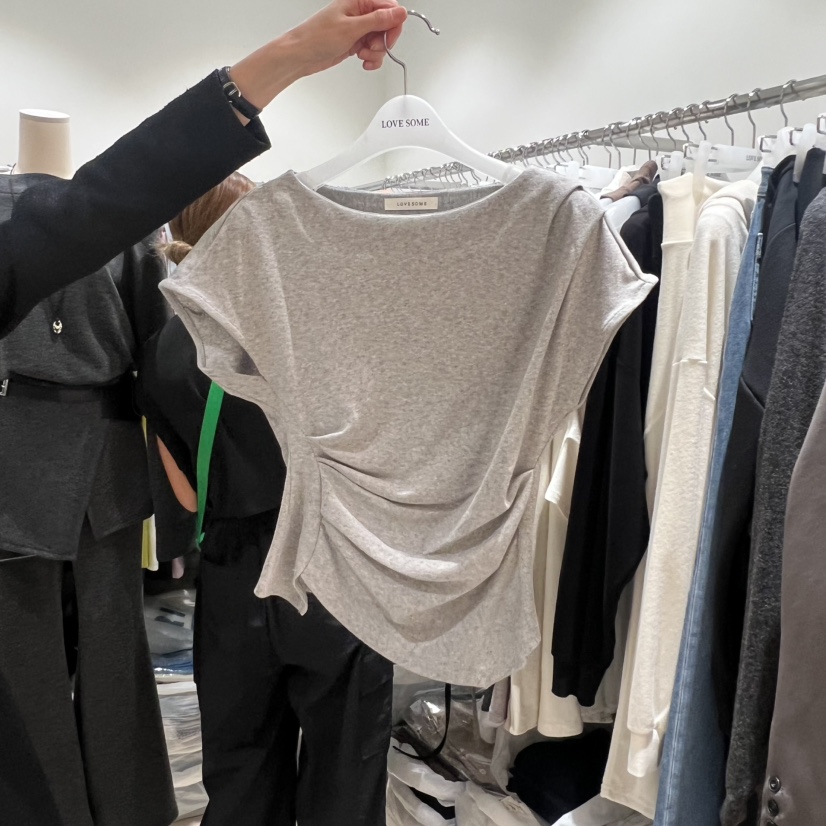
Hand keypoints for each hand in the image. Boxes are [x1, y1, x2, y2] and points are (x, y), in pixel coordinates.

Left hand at [287, 0, 407, 74]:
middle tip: (371, 48)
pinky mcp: (355, 43)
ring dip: (376, 53)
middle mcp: (360, 14)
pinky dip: (372, 59)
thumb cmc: (317, 37)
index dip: (393, 25)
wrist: (301, 55)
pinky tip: (363, 61)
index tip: (388, 39)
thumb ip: (378, 20)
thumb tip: (400, 12)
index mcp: (359, 2)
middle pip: (387, 26)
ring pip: (381, 41)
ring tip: (363, 55)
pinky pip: (373, 51)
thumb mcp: (351, 28)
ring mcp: (358, 29)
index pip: (389, 8)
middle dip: (384, 41)